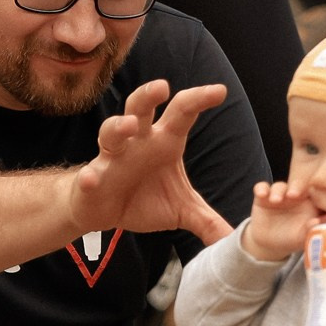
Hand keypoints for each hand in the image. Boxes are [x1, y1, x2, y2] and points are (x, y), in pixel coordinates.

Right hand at [71, 79, 232, 244]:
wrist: (104, 211)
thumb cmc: (144, 199)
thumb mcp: (182, 211)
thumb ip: (207, 221)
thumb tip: (235, 239)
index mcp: (164, 142)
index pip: (182, 113)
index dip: (199, 99)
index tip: (219, 91)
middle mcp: (137, 141)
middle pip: (140, 109)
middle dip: (149, 95)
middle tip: (162, 86)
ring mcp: (112, 157)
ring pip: (111, 132)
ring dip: (117, 127)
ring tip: (127, 126)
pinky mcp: (93, 178)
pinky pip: (90, 174)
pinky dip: (89, 176)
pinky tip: (91, 178)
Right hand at [242, 180, 318, 261]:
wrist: (269, 244)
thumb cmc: (290, 239)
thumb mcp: (300, 238)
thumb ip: (309, 229)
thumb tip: (316, 222)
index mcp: (308, 203)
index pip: (314, 192)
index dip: (314, 191)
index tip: (312, 195)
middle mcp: (294, 195)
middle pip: (297, 185)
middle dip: (296, 187)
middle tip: (293, 194)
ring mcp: (279, 194)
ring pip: (280, 186)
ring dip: (278, 191)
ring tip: (275, 200)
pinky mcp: (263, 196)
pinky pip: (262, 187)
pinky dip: (261, 189)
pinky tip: (262, 195)